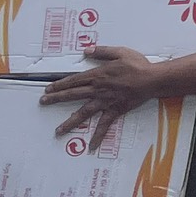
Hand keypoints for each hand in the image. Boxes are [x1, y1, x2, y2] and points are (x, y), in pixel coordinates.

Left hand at [40, 46, 160, 148]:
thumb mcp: (120, 52)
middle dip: (56, 99)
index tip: (48, 89)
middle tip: (43, 102)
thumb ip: (102, 51)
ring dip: (70, 122)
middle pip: (73, 95)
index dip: (60, 84)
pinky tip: (91, 146)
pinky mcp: (114, 111)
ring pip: (83, 113)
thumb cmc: (137, 65)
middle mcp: (98, 89)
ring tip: (58, 131)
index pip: (74, 80)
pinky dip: (98, 136)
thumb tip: (87, 51)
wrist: (152, 79)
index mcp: (98, 75)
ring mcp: (105, 102)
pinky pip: (104, 125)